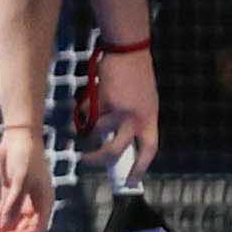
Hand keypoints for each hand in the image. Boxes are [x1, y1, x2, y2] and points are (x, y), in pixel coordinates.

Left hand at [0, 122, 54, 231]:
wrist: (19, 137)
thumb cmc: (25, 157)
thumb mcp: (20, 181)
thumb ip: (13, 204)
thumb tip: (6, 227)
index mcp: (44, 202)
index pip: (37, 228)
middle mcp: (33, 203)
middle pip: (21, 227)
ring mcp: (21, 198)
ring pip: (9, 220)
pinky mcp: (9, 192)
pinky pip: (1, 210)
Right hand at [85, 41, 163, 183]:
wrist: (129, 49)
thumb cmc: (137, 75)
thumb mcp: (145, 101)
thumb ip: (135, 120)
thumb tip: (117, 140)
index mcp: (150, 118)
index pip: (149, 149)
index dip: (140, 167)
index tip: (131, 182)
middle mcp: (135, 117)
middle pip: (115, 150)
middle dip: (97, 159)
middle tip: (86, 159)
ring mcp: (118, 109)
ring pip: (95, 130)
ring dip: (86, 126)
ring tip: (85, 116)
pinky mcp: (102, 100)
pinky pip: (86, 113)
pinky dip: (82, 110)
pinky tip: (87, 98)